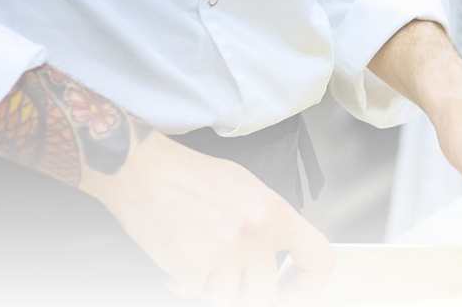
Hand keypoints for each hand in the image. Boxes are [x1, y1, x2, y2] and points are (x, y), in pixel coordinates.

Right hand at [81, 132, 332, 306]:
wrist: (143, 168)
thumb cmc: (190, 175)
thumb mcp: (246, 187)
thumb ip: (267, 222)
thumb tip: (278, 256)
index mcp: (275, 211)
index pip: (318, 257)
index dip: (309, 285)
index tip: (294, 291)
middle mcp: (256, 232)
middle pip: (266, 294)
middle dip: (245, 292)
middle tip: (227, 280)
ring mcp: (225, 251)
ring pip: (226, 298)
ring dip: (209, 287)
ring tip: (196, 257)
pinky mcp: (193, 266)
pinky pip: (191, 293)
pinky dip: (180, 282)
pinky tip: (174, 256)